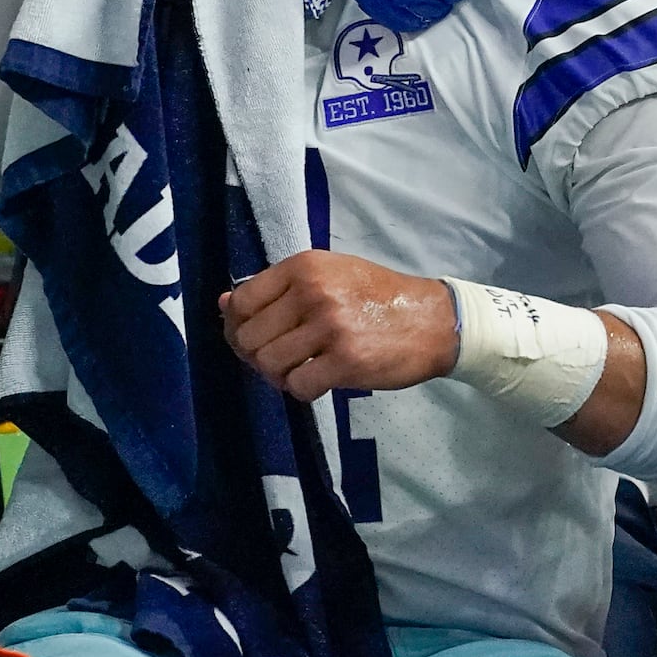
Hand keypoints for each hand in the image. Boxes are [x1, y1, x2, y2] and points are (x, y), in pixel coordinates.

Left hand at [222, 249, 458, 402]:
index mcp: (304, 266)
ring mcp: (329, 327)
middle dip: (257, 356)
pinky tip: (319, 380)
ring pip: (269, 364)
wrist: (433, 320)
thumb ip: (277, 289)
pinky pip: (297, 386)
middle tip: (280, 361)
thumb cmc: (377, 297)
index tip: (253, 338)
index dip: (238, 326)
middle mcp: (312, 292)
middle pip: (250, 337)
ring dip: (279, 376)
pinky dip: (302, 390)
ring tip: (300, 370)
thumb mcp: (329, 276)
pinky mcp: (346, 361)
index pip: (242, 300)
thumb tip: (224, 306)